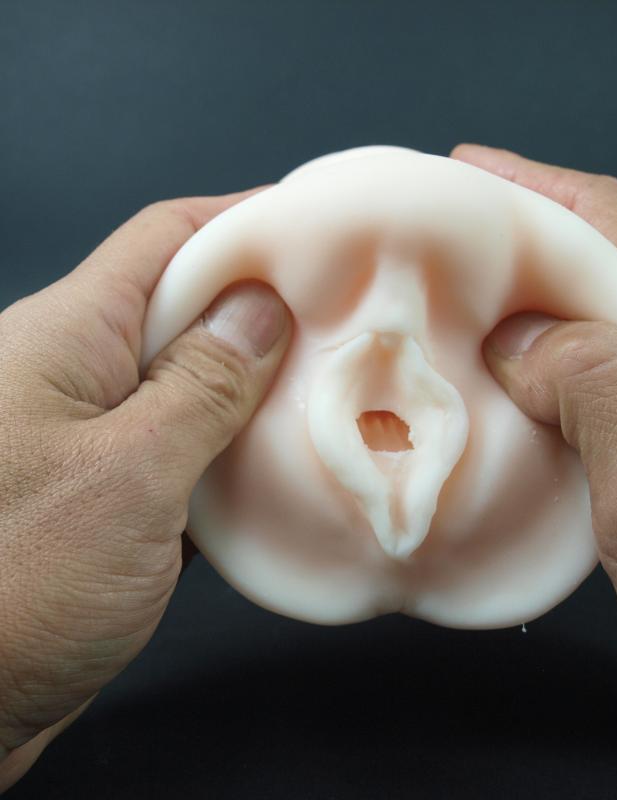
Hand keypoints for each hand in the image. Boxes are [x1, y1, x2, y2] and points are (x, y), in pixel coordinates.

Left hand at [0, 191, 290, 789]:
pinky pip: (185, 445)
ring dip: (256, 381)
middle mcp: (76, 375)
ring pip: (191, 381)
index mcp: (67, 339)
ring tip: (330, 381)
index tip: (313, 223)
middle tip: (343, 312)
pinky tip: (282, 462)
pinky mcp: (110, 492)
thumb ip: (201, 387)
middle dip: (263, 303)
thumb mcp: (127, 475)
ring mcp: (94, 436)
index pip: (165, 240)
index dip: (242, 219)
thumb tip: (259, 310)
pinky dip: (234, 446)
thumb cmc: (10, 588)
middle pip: (184, 307)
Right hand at [452, 144, 616, 759]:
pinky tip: (502, 391)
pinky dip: (540, 362)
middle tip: (435, 251)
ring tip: (452, 315)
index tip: (454, 178)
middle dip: (514, 239)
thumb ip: (600, 395)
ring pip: (594, 316)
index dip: (528, 188)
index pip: (608, 222)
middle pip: (599, 257)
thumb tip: (518, 337)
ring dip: (523, 304)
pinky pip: (597, 372)